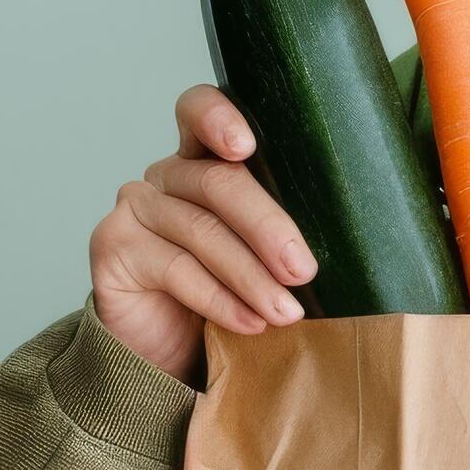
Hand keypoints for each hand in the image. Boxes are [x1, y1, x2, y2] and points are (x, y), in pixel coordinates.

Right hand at [89, 87, 317, 382]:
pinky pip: (175, 268)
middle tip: (303, 270)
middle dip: (268, 228)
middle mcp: (167, 176)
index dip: (219, 117)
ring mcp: (135, 207)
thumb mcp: (267, 261)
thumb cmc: (230, 301)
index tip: (246, 147)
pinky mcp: (114, 248)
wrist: (171, 357)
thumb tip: (356, 240)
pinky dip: (220, 299)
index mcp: (205, 161)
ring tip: (286, 312)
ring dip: (251, 277)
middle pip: (217, 183)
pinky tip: (251, 323)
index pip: (200, 112)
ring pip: (202, 230)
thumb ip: (288, 236)